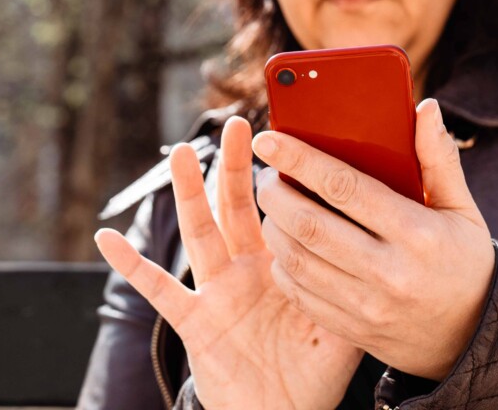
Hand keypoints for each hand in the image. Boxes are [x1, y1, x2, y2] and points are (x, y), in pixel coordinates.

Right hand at [95, 117, 363, 409]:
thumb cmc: (314, 374)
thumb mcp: (345, 325)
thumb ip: (358, 285)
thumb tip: (391, 246)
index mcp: (281, 264)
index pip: (279, 210)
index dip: (281, 175)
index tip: (289, 135)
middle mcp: (244, 269)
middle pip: (236, 206)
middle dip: (235, 165)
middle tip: (238, 123)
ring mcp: (216, 292)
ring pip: (199, 232)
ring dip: (187, 193)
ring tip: (180, 152)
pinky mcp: (194, 321)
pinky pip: (158, 290)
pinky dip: (131, 265)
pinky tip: (106, 239)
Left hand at [253, 97, 495, 380]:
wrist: (472, 336)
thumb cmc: (462, 260)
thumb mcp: (461, 209)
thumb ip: (439, 158)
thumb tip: (426, 107)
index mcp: (417, 234)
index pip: (344, 187)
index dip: (300, 160)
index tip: (269, 139)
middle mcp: (389, 272)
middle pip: (310, 224)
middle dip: (275, 193)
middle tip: (265, 175)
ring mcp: (367, 305)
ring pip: (297, 260)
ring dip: (273, 227)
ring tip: (272, 205)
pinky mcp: (352, 329)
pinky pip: (300, 294)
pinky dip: (282, 265)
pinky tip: (284, 243)